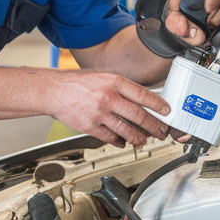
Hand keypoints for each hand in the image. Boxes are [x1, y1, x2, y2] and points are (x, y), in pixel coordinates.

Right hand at [45, 69, 172, 146]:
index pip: (143, 95)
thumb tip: (141, 99)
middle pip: (139, 115)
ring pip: (127, 130)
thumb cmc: (77, 83)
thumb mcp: (102, 77)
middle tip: (161, 131)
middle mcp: (108, 97)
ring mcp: (99, 113)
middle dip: (154, 126)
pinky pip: (111, 138)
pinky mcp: (90, 126)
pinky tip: (123, 142)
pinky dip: (120, 142)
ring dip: (139, 138)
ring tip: (144, 140)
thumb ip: (120, 88)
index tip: (166, 112)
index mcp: (114, 81)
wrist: (53, 91)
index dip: (158, 105)